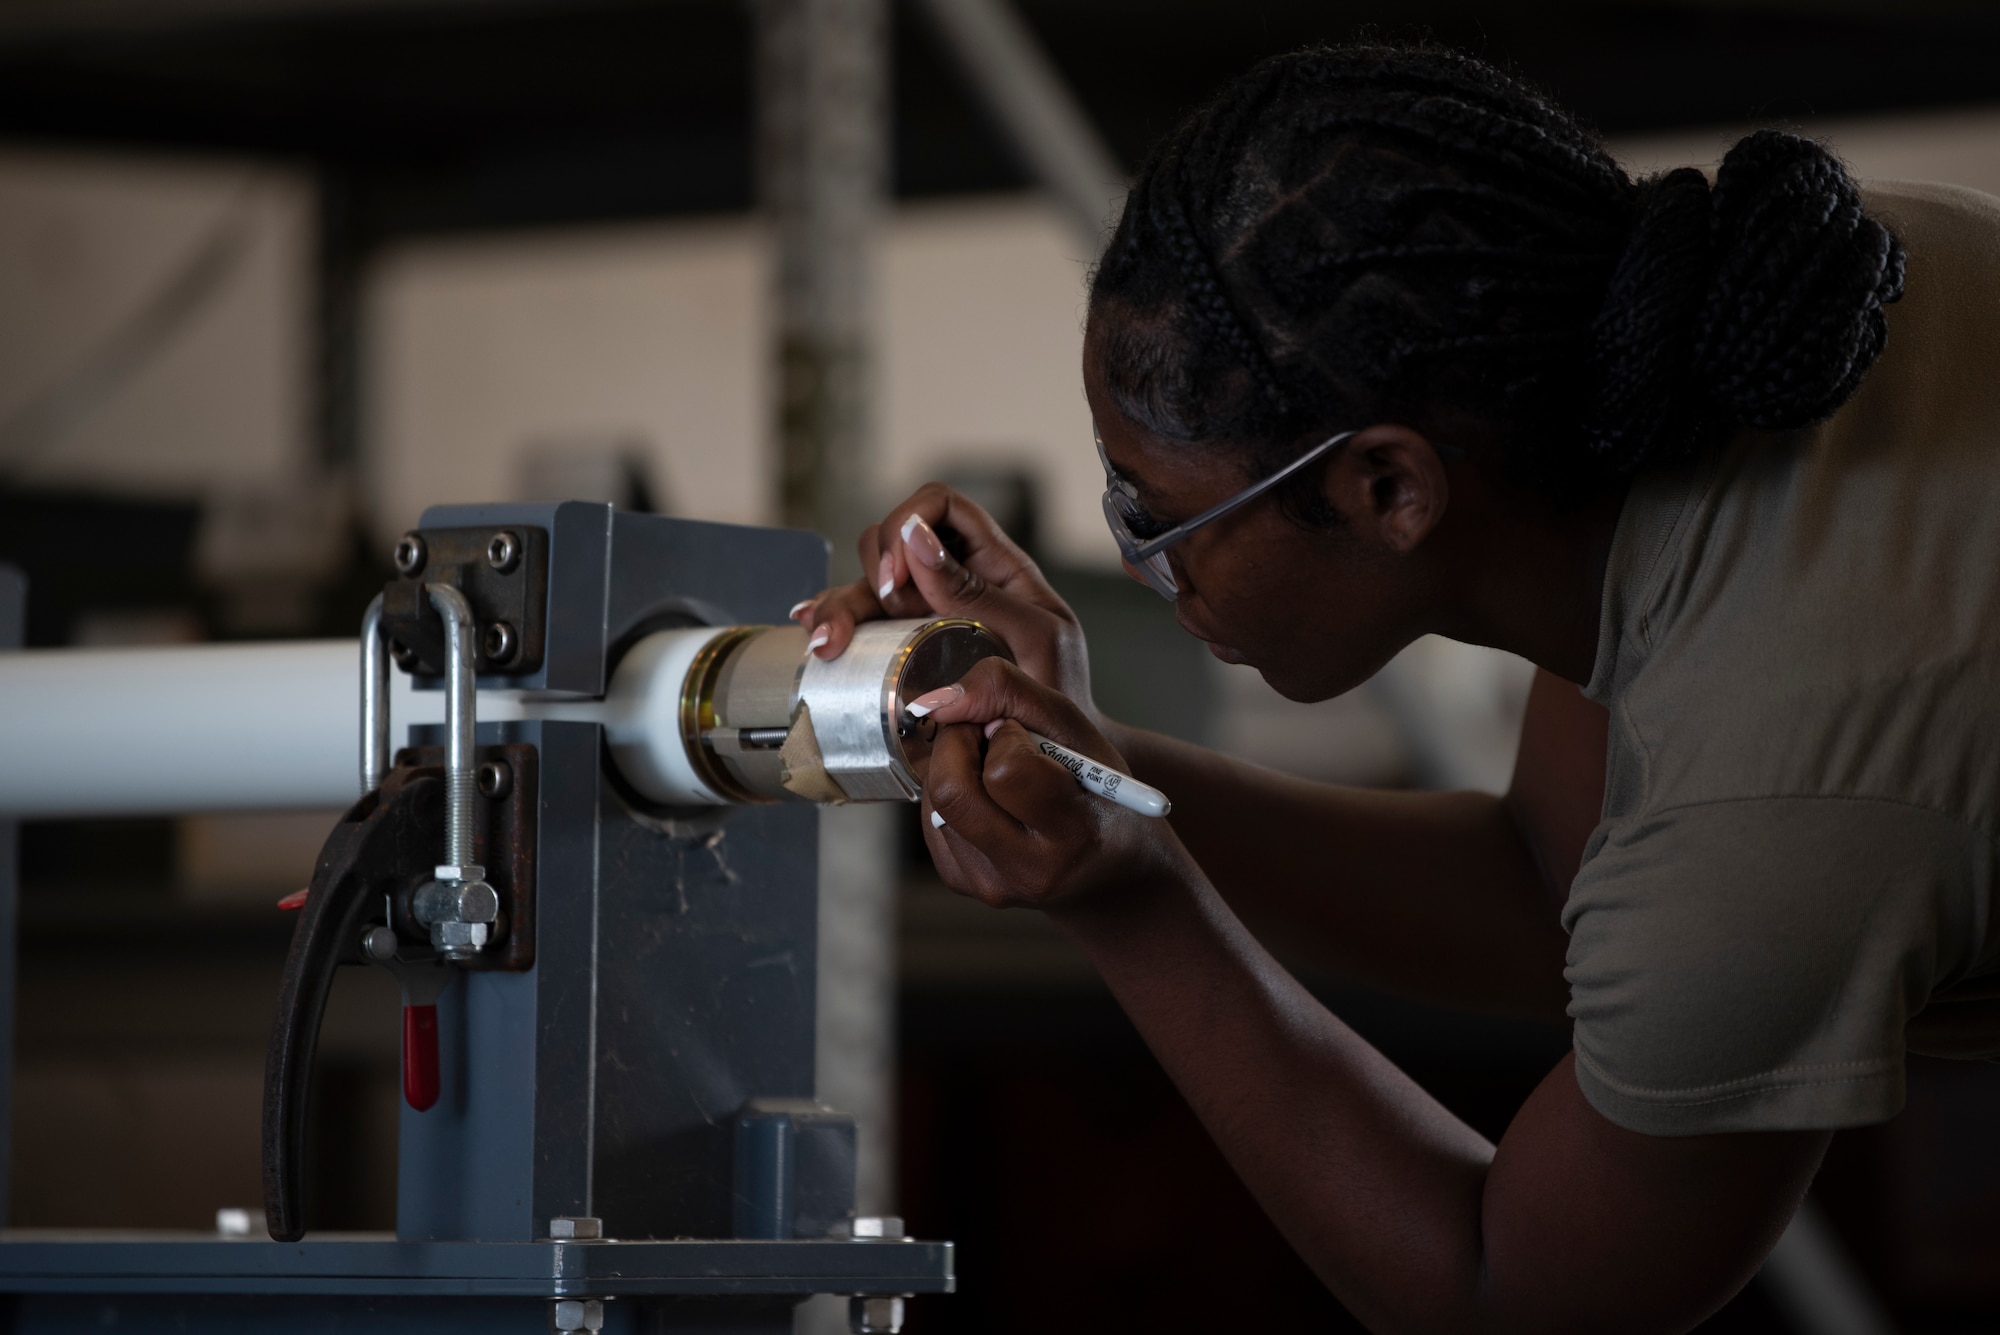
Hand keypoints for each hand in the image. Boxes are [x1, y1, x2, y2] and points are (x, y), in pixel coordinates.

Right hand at [789, 483, 1096, 713]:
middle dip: (872, 567)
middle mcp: (953, 578)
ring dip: (839, 603)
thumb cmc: (1058, 689)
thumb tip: (917, 541)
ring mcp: (926, 610)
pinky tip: (814, 634)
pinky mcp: (905, 643)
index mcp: (994, 563)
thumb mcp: (1033, 637)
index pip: (941, 504)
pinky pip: (859, 619)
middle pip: (892, 537)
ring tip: (826, 643)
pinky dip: (830, 620)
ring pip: (867, 580)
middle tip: (879, 611)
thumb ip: (978, 592)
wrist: (1054, 749)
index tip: (902, 577)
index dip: (910, 522)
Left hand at [911, 658, 1187, 912]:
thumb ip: (1008, 691)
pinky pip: (930, 820)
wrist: (1107, 864)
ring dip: (955, 767)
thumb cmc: (1097, 789)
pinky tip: (987, 797)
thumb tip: (936, 702)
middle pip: (951, 791)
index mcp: (1073, 833)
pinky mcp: (963, 883)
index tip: (1021, 732)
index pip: (1005, 773)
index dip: (1005, 736)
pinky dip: (951, 794)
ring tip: (997, 770)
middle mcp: (1029, 870)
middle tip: (986, 735)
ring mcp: (991, 885)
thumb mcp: (1073, 728)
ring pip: (934, 801)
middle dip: (957, 743)